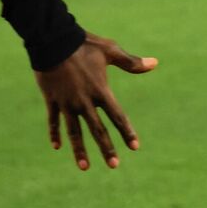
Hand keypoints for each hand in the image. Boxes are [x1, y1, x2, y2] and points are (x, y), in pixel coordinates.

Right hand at [34, 33, 157, 170]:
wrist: (53, 40)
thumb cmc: (84, 44)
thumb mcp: (110, 51)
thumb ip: (131, 62)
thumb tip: (155, 63)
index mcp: (100, 90)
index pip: (117, 116)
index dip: (126, 131)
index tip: (135, 147)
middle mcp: (84, 101)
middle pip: (97, 130)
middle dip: (106, 148)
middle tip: (114, 165)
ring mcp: (67, 102)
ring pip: (74, 132)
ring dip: (80, 150)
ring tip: (85, 167)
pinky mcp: (52, 100)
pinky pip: (54, 121)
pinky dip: (55, 133)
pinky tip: (57, 147)